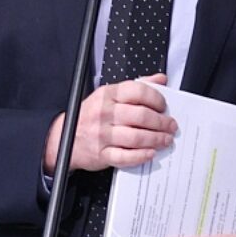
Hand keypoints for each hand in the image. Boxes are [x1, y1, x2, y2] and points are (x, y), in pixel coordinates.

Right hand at [44, 74, 175, 172]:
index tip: (164, 106)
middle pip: (141, 116)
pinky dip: (141, 156)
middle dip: (161, 122)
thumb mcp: (109, 96)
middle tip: (170, 126)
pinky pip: (125, 156)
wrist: (64, 138)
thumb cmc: (91, 116)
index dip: (156, 98)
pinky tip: (150, 153)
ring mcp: (102, 134)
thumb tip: (160, 79)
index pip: (138, 92)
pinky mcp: (101, 154)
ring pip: (136, 137)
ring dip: (156, 139)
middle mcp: (104, 113)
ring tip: (165, 140)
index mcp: (108, 95)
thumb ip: (137, 86)